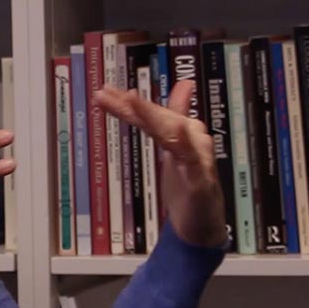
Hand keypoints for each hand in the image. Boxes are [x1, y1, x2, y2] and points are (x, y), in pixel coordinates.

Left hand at [93, 81, 226, 247]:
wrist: (204, 222)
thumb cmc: (188, 183)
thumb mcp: (174, 148)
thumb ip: (170, 118)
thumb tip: (183, 85)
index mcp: (181, 132)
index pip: (151, 114)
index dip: (128, 102)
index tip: (104, 92)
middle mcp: (191, 140)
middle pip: (159, 119)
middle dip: (134, 106)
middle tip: (107, 94)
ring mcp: (197, 159)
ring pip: (173, 133)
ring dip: (153, 116)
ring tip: (131, 100)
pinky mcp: (201, 180)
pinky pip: (193, 160)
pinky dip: (186, 145)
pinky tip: (178, 130)